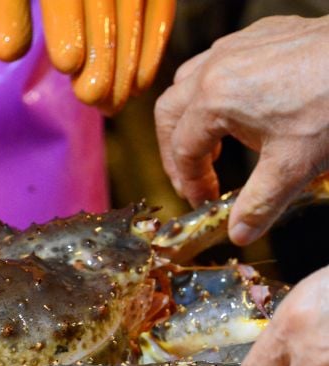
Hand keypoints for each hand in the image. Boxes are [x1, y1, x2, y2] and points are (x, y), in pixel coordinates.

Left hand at [0, 0, 175, 113]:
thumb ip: (8, 9)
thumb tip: (9, 51)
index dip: (67, 21)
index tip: (66, 63)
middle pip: (104, 1)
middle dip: (102, 53)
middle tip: (91, 97)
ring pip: (135, 9)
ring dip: (127, 62)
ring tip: (111, 104)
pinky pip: (161, 8)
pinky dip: (153, 46)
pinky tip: (140, 84)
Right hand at [154, 15, 328, 244]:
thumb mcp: (293, 167)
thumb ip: (258, 204)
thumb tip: (238, 234)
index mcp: (215, 99)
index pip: (184, 149)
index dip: (189, 182)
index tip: (203, 201)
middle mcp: (216, 67)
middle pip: (169, 113)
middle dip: (174, 150)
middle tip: (190, 177)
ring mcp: (237, 46)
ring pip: (187, 82)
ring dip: (188, 117)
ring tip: (210, 144)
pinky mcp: (259, 36)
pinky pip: (217, 62)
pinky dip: (212, 91)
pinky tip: (236, 109)